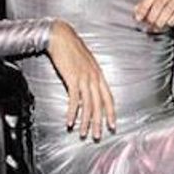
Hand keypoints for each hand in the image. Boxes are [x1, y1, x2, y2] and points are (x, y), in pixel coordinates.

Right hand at [48, 20, 115, 139]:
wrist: (60, 37)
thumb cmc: (71, 49)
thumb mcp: (84, 64)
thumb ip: (88, 77)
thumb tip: (87, 89)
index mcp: (98, 75)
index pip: (108, 98)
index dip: (111, 112)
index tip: (112, 125)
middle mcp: (94, 78)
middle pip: (100, 104)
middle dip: (100, 122)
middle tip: (98, 135)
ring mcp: (84, 78)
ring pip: (89, 105)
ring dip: (85, 121)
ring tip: (83, 133)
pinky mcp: (72, 78)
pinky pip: (74, 100)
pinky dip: (72, 112)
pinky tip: (69, 121)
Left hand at [134, 0, 173, 29]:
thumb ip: (147, 0)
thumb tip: (136, 11)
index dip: (143, 7)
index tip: (138, 17)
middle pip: (159, 3)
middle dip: (152, 16)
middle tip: (149, 23)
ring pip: (168, 9)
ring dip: (161, 20)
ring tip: (158, 25)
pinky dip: (171, 20)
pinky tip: (169, 22)